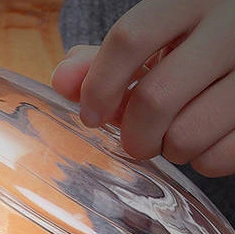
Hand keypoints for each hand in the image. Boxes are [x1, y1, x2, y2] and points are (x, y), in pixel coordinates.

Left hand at [51, 0, 234, 176]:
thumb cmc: (199, 46)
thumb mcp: (159, 39)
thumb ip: (107, 59)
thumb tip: (63, 80)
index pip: (130, 39)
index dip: (99, 86)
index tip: (91, 115)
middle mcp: (231, 27)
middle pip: (154, 99)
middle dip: (133, 135)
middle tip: (136, 139)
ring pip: (186, 135)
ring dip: (170, 148)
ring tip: (178, 133)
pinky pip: (217, 157)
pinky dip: (203, 160)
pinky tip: (208, 139)